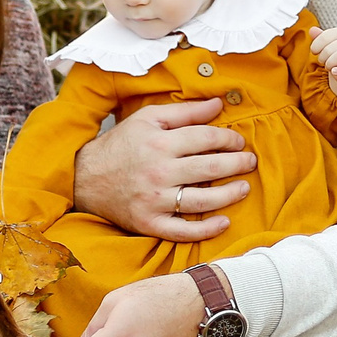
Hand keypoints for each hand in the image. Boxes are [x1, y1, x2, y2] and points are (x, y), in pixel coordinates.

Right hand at [70, 99, 257, 241]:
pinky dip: (206, 230)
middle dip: (237, 164)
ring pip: (202, 201)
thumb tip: (219, 104)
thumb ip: (184, 111)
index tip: (239, 142)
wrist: (85, 178)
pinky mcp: (149, 223)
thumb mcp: (147, 119)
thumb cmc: (120, 145)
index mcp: (159, 143)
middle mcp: (158, 172)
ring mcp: (154, 201)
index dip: (228, 139)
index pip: (205, 139)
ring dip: (230, 195)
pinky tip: (224, 222)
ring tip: (244, 188)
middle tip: (251, 162)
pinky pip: (182, 232)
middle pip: (210, 168)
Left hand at [311, 26, 336, 100]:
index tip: (314, 52)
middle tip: (323, 61)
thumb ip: (318, 37)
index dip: (315, 46)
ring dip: (328, 64)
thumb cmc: (332, 55)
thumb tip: (312, 29)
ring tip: (328, 66)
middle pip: (329, 49)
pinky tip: (334, 72)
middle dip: (322, 58)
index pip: (324, 37)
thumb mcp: (325, 45)